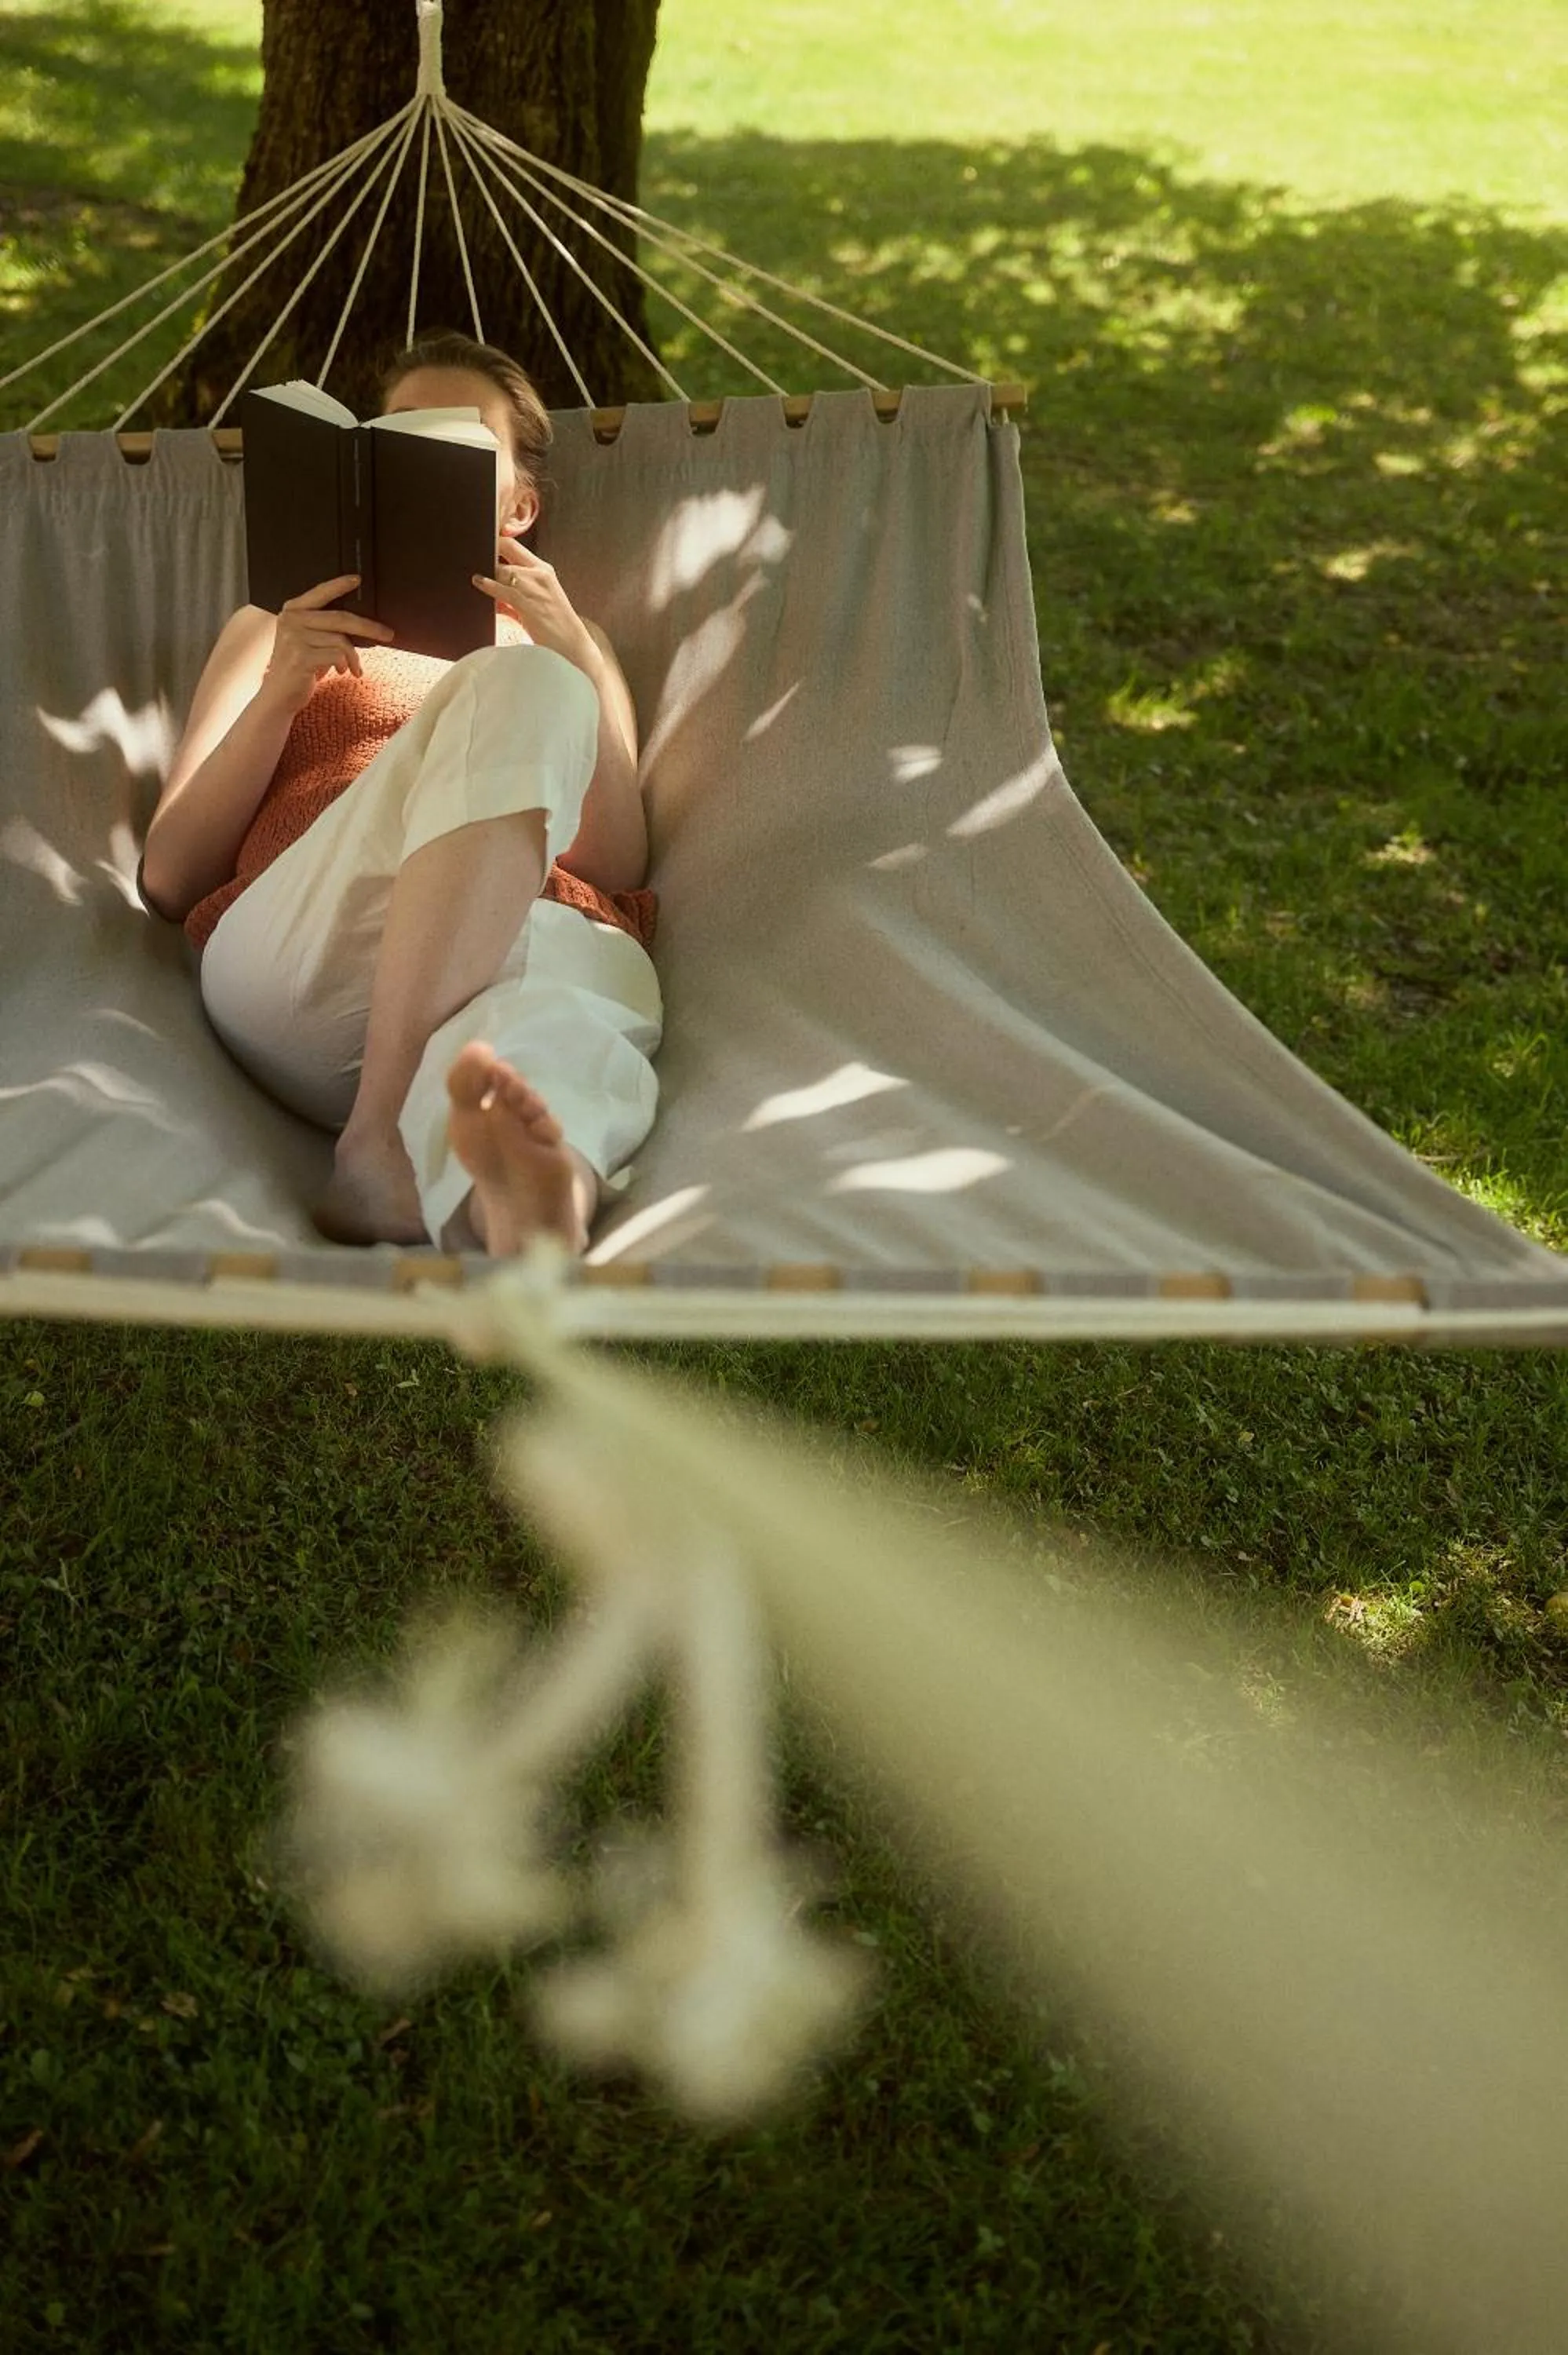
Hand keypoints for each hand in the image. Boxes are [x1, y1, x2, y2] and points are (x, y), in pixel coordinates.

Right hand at [261, 575, 394, 714]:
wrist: (278, 695)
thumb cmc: (298, 667)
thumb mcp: (308, 641)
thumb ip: (325, 628)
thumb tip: (361, 625)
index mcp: (292, 611)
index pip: (320, 592)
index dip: (339, 585)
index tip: (357, 580)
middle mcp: (291, 620)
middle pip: (340, 618)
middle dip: (369, 627)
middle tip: (387, 634)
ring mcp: (294, 638)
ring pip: (341, 640)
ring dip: (353, 656)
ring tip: (353, 667)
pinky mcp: (301, 657)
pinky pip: (337, 656)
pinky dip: (346, 665)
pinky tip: (342, 671)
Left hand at [473, 540, 595, 673]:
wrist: (571, 646)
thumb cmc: (552, 627)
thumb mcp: (535, 601)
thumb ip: (513, 591)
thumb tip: (488, 586)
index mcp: (543, 569)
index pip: (513, 545)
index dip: (494, 541)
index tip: (479, 543)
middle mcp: (540, 574)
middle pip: (507, 551)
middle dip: (487, 552)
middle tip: (470, 556)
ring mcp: (536, 588)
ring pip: (503, 570)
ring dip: (487, 571)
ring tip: (473, 574)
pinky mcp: (530, 604)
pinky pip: (504, 589)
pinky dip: (489, 585)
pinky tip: (479, 582)